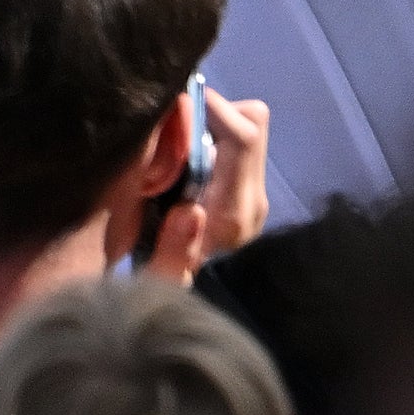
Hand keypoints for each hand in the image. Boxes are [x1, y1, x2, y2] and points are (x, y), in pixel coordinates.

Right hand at [140, 96, 270, 282]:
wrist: (176, 313)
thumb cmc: (159, 293)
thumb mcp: (160, 279)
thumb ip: (174, 252)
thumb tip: (191, 212)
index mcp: (236, 214)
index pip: (244, 140)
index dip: (213, 108)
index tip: (173, 101)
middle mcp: (254, 200)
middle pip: (254, 123)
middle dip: (212, 111)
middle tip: (169, 122)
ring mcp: (253, 193)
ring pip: (248, 124)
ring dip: (211, 122)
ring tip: (173, 141)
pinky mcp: (245, 188)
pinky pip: (236, 139)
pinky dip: (211, 133)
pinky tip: (181, 154)